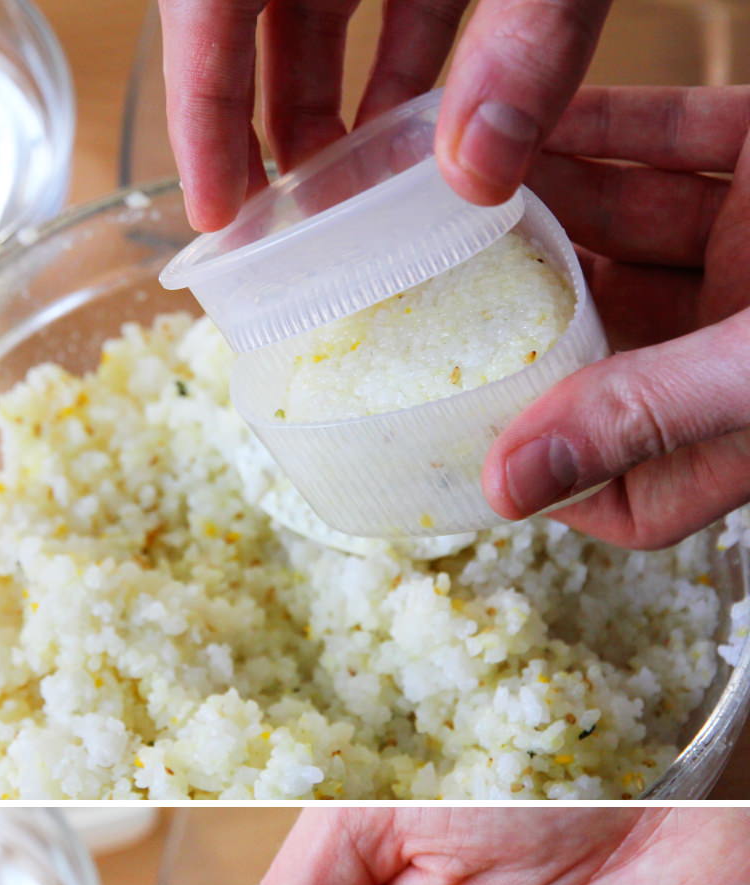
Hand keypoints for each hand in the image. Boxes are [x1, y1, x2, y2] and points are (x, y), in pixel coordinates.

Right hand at [161, 0, 611, 230]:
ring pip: (321, 7)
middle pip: (249, 19)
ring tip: (363, 208)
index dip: (200, 110)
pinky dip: (405, 61)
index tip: (218, 214)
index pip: (202, 4)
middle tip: (286, 236)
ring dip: (339, 104)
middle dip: (264, 126)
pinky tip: (434, 141)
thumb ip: (526, 36)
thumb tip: (480, 173)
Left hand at [484, 86, 749, 546]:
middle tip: (425, 302)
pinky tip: (531, 127)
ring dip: (549, 217)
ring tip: (452, 198)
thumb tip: (506, 487)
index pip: (634, 500)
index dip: (554, 482)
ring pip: (631, 242)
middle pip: (611, 357)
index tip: (467, 447)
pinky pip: (678, 144)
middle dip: (526, 326)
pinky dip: (608, 132)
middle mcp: (748, 355)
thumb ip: (643, 417)